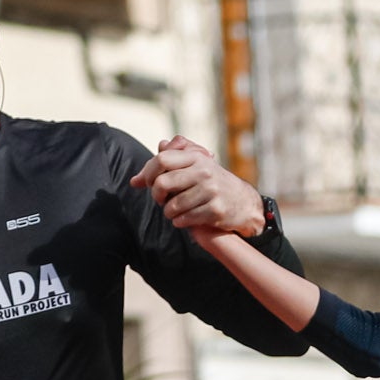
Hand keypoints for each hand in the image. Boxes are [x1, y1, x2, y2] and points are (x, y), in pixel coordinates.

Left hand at [129, 135, 264, 236]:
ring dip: (168, 212)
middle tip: (161, 200)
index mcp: (196, 157)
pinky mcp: (216, 210)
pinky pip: (185, 219)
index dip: (148, 173)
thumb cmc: (213, 183)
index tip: (148, 183)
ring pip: (172, 205)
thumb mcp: (195, 166)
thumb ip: (167, 166)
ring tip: (173, 212)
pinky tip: (183, 220)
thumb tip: (135, 179)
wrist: (244, 202)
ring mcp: (211, 191)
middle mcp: (204, 171)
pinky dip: (179, 222)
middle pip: (162, 183)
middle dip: (156, 195)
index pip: (161, 159)